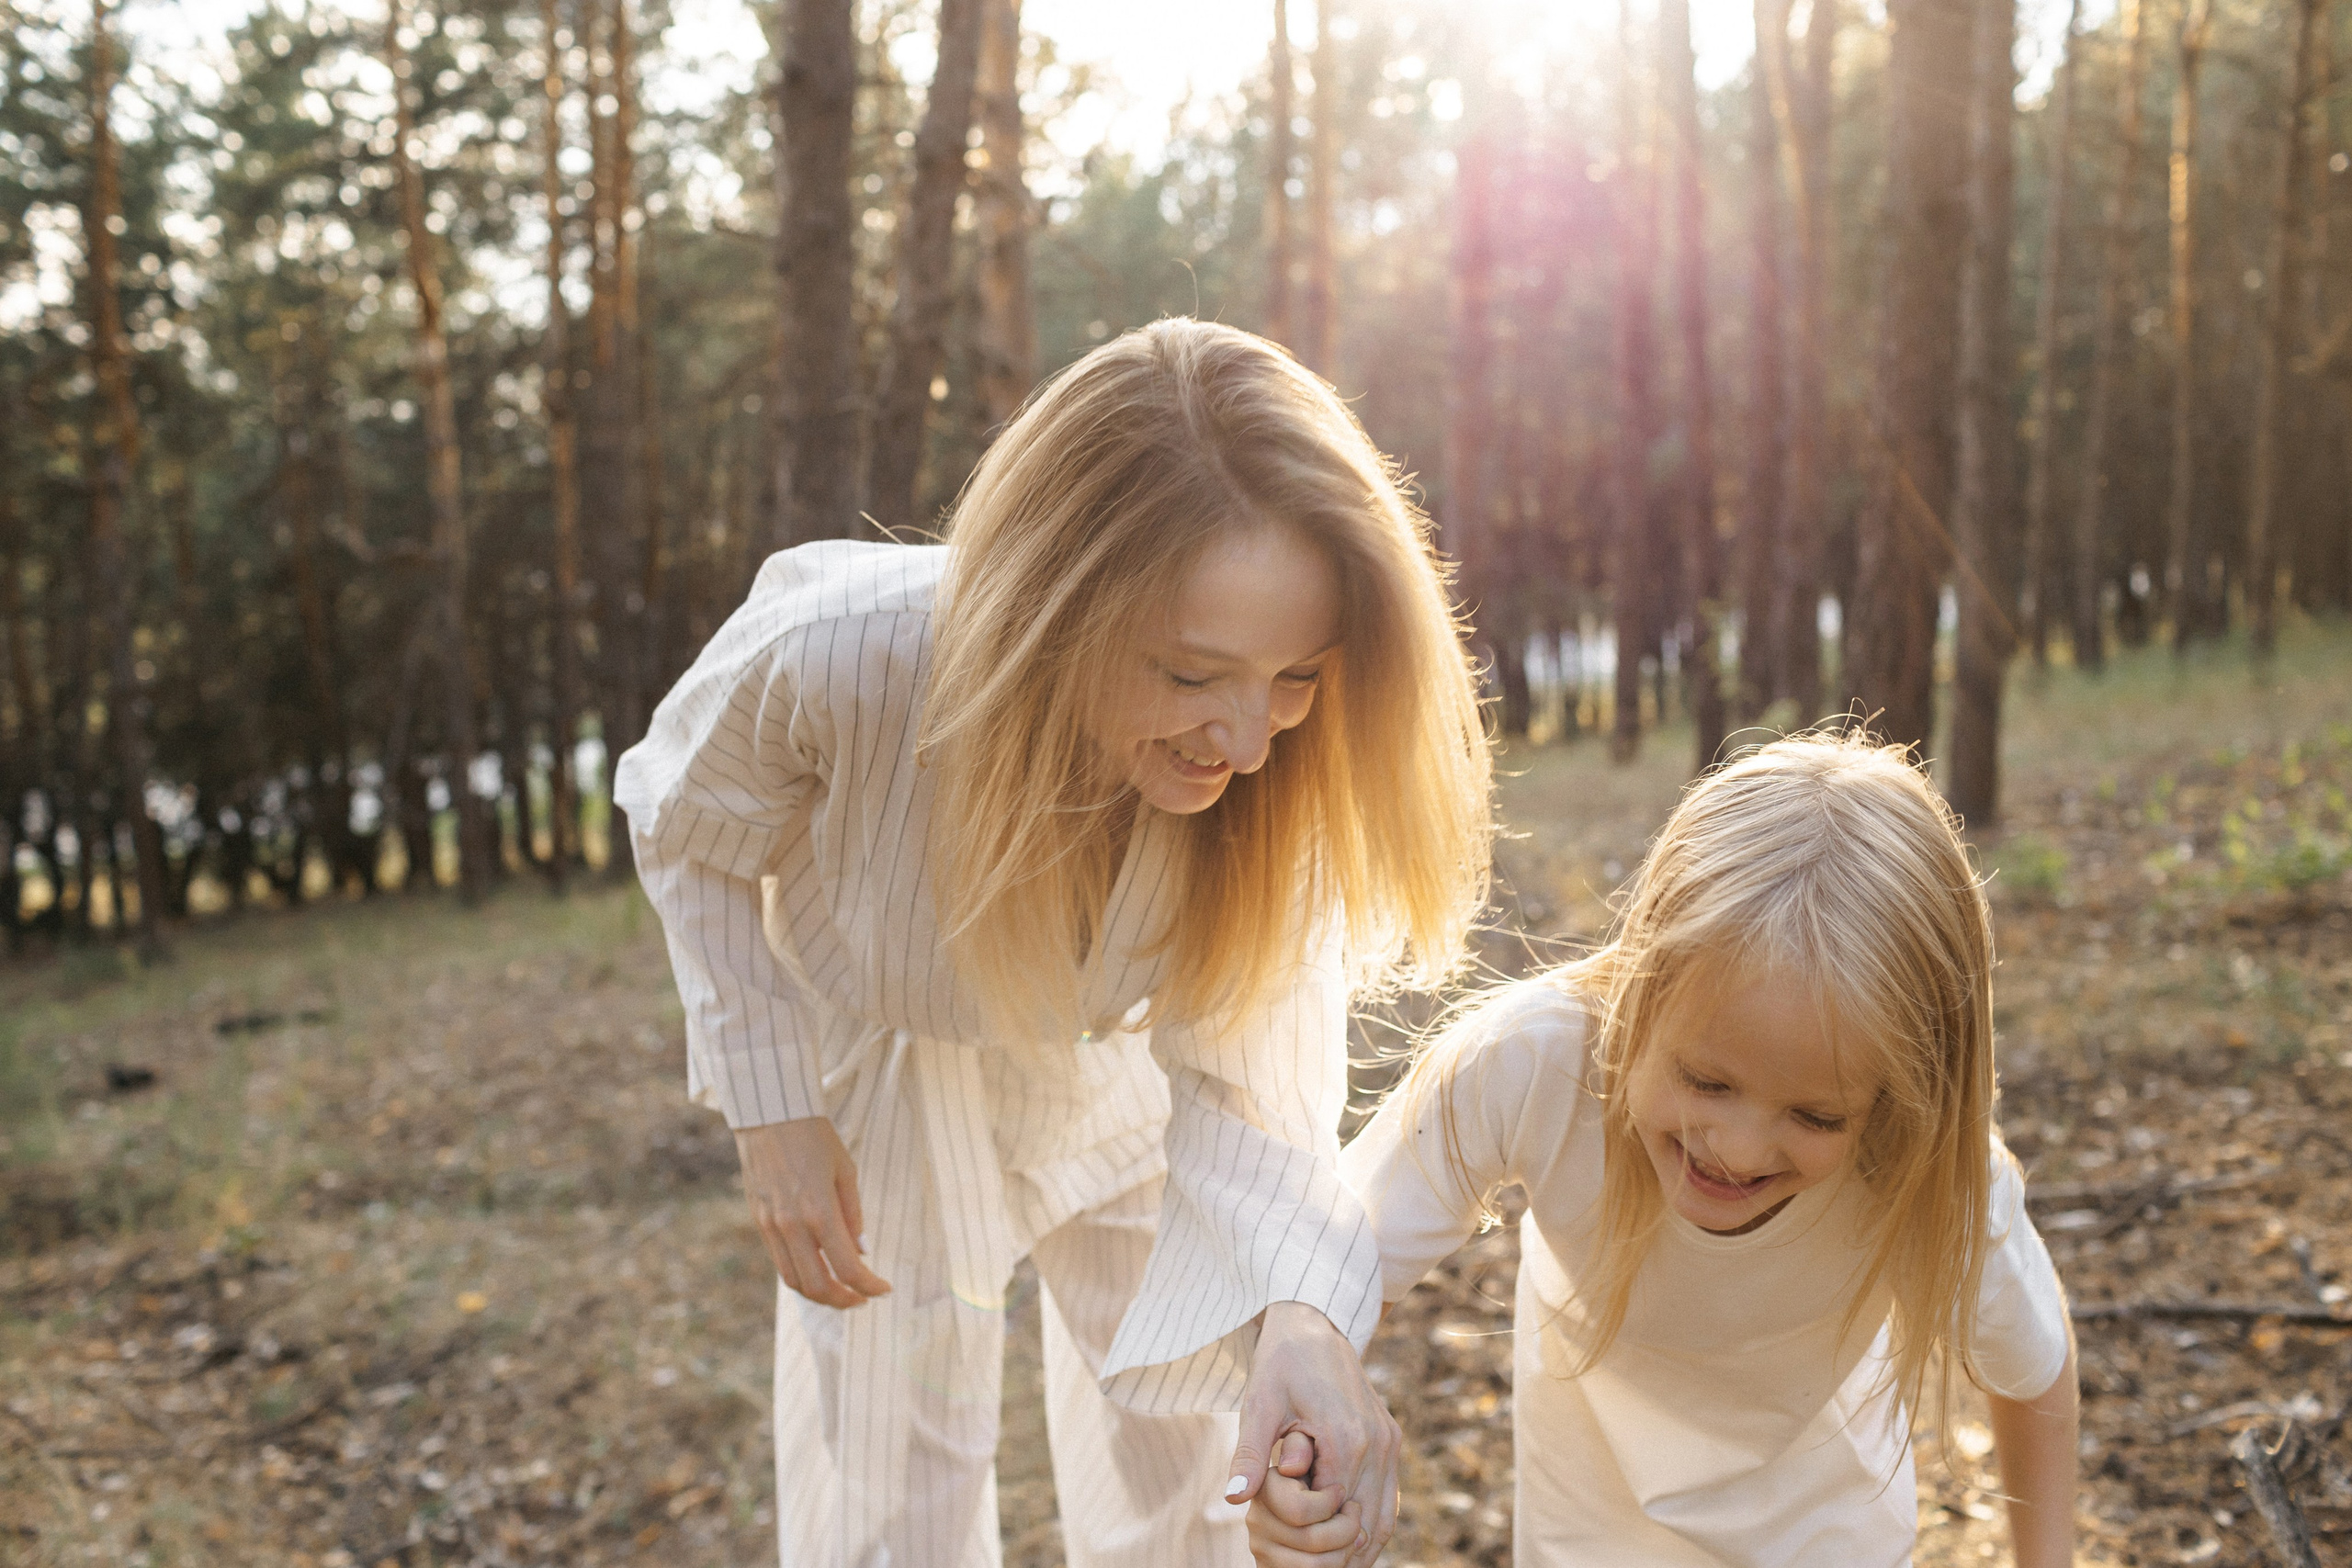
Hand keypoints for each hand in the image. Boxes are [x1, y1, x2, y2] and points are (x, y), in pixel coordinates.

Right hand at [734, 1117, 891, 1307]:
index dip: (869, 1287)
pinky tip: (818, 1268)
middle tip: (863, 1299)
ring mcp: (771, 1226)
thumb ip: (853, 1214)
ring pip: (794, 1280)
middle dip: (844, 1301)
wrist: (769, 1113)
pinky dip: (800, 1274)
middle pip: (817, 1286)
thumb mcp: (845, 1170)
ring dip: (820, 1294)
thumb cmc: (814, 1137)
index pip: (848, 1268)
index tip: (884, 1290)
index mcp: (820, 1211)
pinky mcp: (758, 1221)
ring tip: (841, 1291)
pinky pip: (779, 1261)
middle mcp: (792, 1225)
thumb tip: (861, 1250)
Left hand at [1226, 1301, 1400, 1567]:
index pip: (1332, 1513)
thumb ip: (1251, 1455)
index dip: (1309, 1536)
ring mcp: (1390, 1442)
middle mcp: (1378, 1444)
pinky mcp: (1391, 1438)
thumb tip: (1234, 1500)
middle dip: (1336, 1552)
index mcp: (1347, 1438)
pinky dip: (1372, 1525)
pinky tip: (1348, 1543)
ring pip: (1383, 1517)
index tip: (1281, 1551)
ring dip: (1360, 1547)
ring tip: (1330, 1566)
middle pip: (1365, 1524)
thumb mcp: (1259, 1405)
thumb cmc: (1282, 1362)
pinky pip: (1389, 1497)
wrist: (1315, 1322)